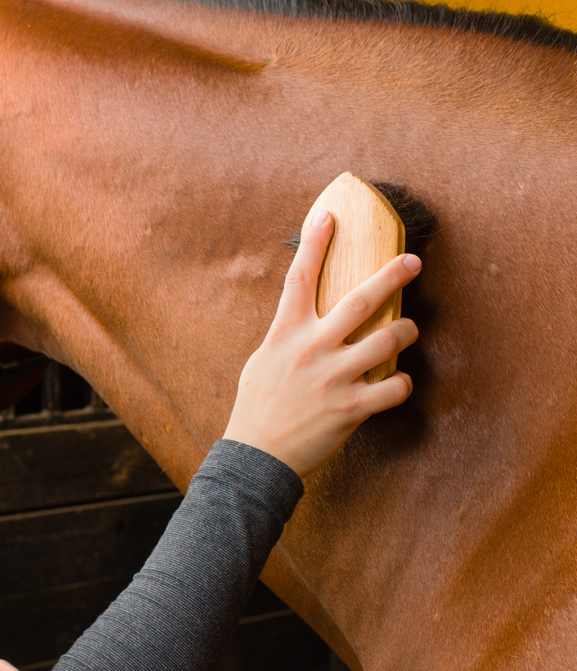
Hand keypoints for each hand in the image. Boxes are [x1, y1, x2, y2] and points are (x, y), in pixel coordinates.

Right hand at [222, 210, 420, 477]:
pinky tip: (399, 384)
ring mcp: (332, 378)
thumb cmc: (259, 405)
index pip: (300, 278)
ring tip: (408, 329)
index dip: (315, 243)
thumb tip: (311, 316)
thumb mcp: (264, 359)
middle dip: (392, 275)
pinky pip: (395, 388)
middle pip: (360, 299)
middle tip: (413, 261)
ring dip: (406, 331)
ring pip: (388, 340)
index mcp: (285, 333)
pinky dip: (404, 384)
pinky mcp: (350, 408)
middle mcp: (311, 349)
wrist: (256, 454)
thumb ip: (290, 336)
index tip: (330, 216)